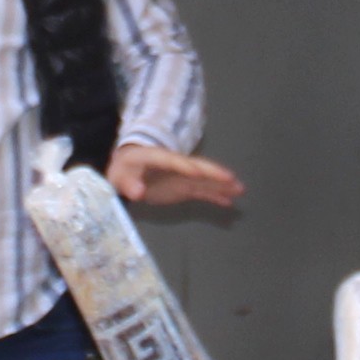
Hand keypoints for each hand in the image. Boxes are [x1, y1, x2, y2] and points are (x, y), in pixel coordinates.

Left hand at [108, 141, 245, 214]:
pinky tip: (229, 202)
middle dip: (214, 173)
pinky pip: (202, 191)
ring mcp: (182, 177)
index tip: (199, 174)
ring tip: (241, 189)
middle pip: (197, 167)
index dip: (186, 167)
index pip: (174, 162)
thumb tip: (139, 192)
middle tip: (232, 179)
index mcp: (158, 158)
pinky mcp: (184, 187)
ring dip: (221, 184)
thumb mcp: (119, 176)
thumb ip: (128, 184)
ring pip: (204, 180)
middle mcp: (175, 166)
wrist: (128, 169)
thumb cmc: (123, 170)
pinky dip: (215, 196)